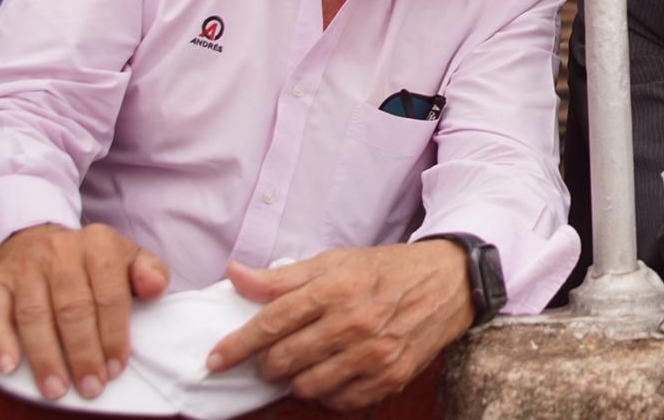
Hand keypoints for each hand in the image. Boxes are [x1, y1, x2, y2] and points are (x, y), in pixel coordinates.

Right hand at [0, 223, 168, 400]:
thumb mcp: (128, 258)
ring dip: (46, 357)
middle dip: (83, 353)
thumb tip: (155, 288)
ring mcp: (24, 267)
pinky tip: (9, 367)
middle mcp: (60, 251)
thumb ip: (150, 272)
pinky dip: (0, 342)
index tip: (115, 368)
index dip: (113, 334)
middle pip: (72, 308)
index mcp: (99, 243)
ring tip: (56, 388)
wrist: (39, 242)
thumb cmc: (92, 262)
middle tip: (90, 386)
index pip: (110, 294)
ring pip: (34, 315)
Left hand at [208, 243, 473, 410]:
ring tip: (304, 364)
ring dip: (297, 380)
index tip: (214, 359)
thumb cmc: (386, 270)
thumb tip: (234, 275)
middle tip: (271, 358)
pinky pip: (340, 401)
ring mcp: (374, 353)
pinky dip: (329, 392)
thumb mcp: (336, 261)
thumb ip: (283, 276)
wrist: (449, 282)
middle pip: (284, 360)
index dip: (236, 346)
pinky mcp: (391, 377)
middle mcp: (355, 322)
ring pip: (307, 387)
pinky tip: (334, 373)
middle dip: (266, 364)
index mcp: (337, 287)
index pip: (271, 324)